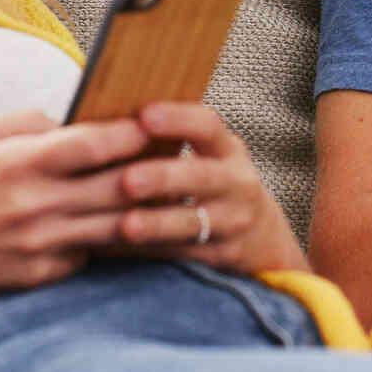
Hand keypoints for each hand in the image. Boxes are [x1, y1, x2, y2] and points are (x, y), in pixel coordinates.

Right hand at [0, 110, 149, 301]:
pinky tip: (131, 225)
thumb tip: (73, 118)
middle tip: (175, 155)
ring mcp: (39, 244)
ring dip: (144, 208)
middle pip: (114, 185)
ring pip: (114, 224)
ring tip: (167, 191)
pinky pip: (91, 252)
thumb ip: (24, 122)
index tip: (154, 123)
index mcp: (17, 164)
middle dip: (150, 169)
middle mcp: (33, 205)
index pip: (90, 144)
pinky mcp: (40, 274)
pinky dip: (110, 238)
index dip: (129, 133)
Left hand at [105, 103, 308, 274]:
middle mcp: (237, 183)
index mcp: (228, 150)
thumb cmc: (215, 184)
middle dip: (164, 178)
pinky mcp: (222, 255)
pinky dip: (148, 252)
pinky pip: (181, 254)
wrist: (261, 237)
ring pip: (194, 223)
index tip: (144, 116)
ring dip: (157, 224)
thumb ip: (175, 142)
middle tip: (128, 180)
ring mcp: (234, 222)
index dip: (178, 119)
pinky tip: (117, 248)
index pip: (208, 126)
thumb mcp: (212, 157)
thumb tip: (110, 125)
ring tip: (125, 226)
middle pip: (202, 177)